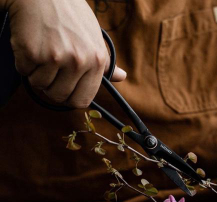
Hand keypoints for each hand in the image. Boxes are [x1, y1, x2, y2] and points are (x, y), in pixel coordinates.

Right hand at [6, 0, 125, 107]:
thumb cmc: (70, 15)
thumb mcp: (94, 37)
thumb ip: (105, 63)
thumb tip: (121, 77)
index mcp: (96, 61)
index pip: (82, 100)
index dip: (71, 97)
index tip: (65, 89)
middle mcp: (79, 61)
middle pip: (59, 97)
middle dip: (51, 87)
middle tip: (50, 68)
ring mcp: (55, 57)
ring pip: (40, 85)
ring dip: (37, 73)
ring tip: (42, 52)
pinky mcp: (33, 52)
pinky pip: (24, 71)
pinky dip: (24, 62)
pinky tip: (31, 44)